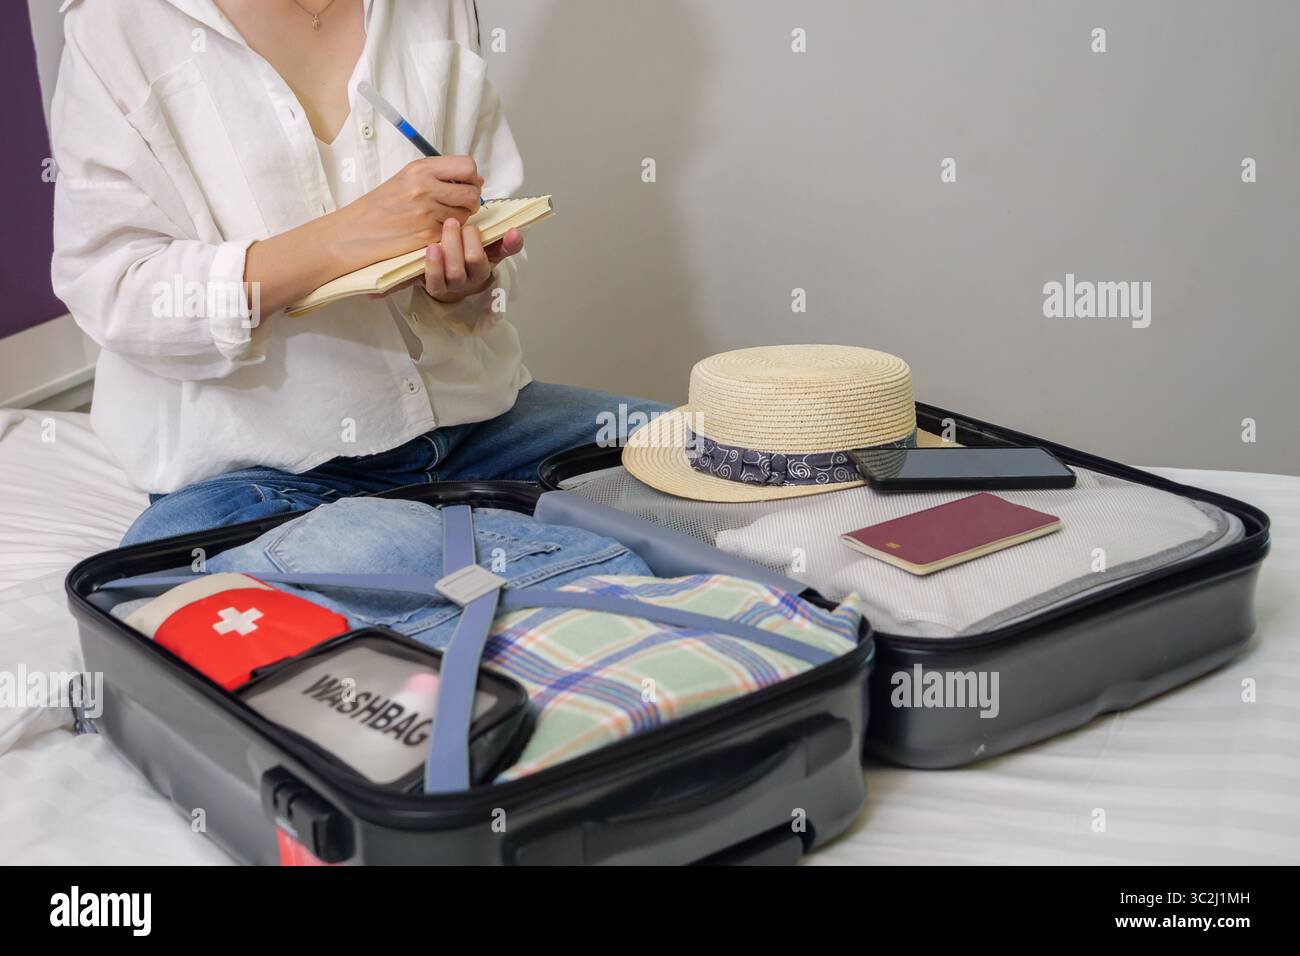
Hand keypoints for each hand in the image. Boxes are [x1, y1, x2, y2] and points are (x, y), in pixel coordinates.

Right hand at [326, 156, 482, 272]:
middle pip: (471, 192)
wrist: (357, 231)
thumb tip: (479, 179)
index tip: (466, 185)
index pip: (467, 166)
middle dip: (471, 200)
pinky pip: (452, 232)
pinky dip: (447, 233)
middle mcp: (424, 187)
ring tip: (442, 217)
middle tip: (460, 205)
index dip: (472, 177)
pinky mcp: (427, 234)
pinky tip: (432, 229)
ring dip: (460, 218)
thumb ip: (441, 176)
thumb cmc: (382, 205)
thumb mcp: (407, 179)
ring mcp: (426, 211)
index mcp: (420, 168)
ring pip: (465, 214)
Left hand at [424, 220, 524, 303]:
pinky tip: (432, 249)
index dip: (487, 241)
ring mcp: (452, 285)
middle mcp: (470, 279)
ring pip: (455, 272)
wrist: (443, 276)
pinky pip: (435, 282)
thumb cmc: (465, 257)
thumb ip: (503, 241)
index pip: (495, 253)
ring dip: (449, 249)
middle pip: (474, 260)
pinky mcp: (434, 287)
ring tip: (444, 230)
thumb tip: (515, 232)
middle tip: (453, 222)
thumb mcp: (486, 249)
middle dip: (466, 238)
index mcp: (484, 268)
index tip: (475, 227)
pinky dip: (434, 265)